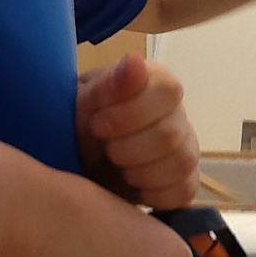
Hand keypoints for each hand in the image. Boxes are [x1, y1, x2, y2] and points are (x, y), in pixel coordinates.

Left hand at [76, 52, 199, 209]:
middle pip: (171, 134)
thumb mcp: (79, 103)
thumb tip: (135, 61)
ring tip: (117, 169)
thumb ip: (108, 85)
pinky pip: (184, 191)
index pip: (167, 90)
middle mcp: (175, 113)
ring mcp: (184, 147)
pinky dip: (155, 195)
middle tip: (104, 150)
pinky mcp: (184, 180)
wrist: (71, 162)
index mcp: (152, 83)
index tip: (98, 126)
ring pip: (180, 164)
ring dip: (140, 173)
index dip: (132, 113)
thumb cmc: (74, 125)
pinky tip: (133, 187)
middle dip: (127, 149)